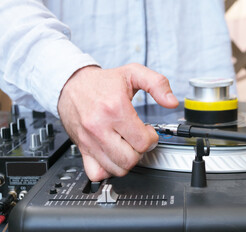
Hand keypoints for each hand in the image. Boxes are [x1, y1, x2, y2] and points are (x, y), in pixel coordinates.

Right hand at [57, 63, 178, 180]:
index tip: (148, 131)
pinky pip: (96, 174)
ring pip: (116, 169)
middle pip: (131, 159)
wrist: (72, 84)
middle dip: (141, 151)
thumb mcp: (133, 73)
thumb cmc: (102, 82)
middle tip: (138, 140)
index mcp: (115, 109)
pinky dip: (108, 170)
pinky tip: (113, 156)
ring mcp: (90, 140)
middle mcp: (100, 127)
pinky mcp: (82, 149)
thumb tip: (172, 101)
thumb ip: (157, 84)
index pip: (143, 142)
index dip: (152, 138)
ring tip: (127, 146)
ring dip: (127, 161)